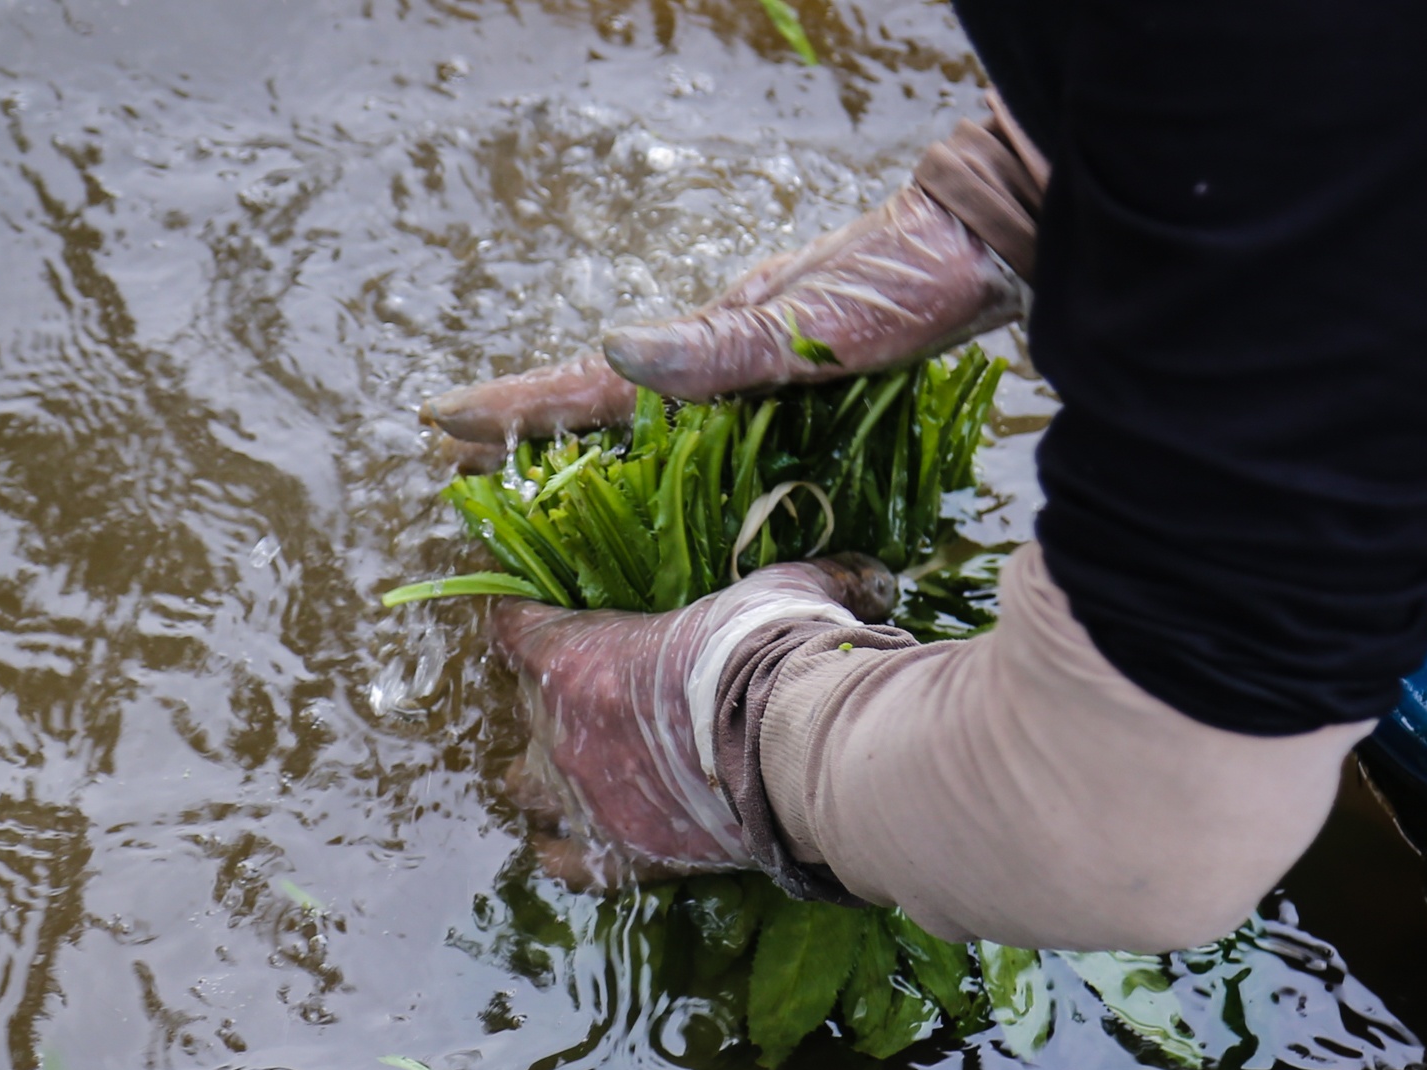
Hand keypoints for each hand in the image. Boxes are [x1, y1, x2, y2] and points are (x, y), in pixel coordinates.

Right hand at [422, 183, 1024, 446]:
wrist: (986, 244)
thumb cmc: (910, 283)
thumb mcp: (817, 322)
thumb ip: (722, 346)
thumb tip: (613, 349)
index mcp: (714, 342)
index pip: (593, 384)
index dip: (518, 409)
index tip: (440, 423)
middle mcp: (722, 350)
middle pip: (604, 399)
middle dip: (529, 429)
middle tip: (456, 460)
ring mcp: (754, 358)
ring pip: (648, 409)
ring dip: (583, 438)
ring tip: (528, 467)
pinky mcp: (793, 370)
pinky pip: (701, 419)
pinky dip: (656, 442)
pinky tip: (658, 459)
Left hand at [493, 555, 897, 887]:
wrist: (798, 745)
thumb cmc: (775, 655)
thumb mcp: (787, 593)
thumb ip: (815, 576)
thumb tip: (871, 576)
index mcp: (579, 660)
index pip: (515, 631)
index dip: (520, 622)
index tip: (527, 616)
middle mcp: (564, 733)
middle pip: (522, 714)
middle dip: (546, 706)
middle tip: (584, 698)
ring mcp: (587, 799)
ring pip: (527, 790)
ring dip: (543, 779)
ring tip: (570, 772)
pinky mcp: (621, 854)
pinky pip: (565, 861)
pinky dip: (568, 850)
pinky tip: (577, 843)